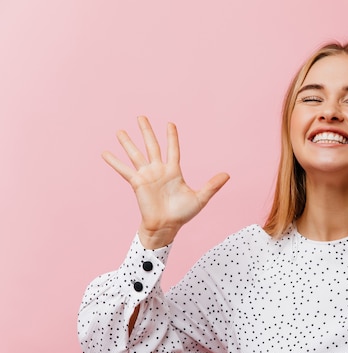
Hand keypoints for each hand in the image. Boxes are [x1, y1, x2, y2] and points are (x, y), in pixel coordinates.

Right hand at [102, 116, 229, 247]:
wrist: (166, 227)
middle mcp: (159, 170)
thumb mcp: (200, 198)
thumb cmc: (182, 214)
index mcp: (174, 171)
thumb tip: (228, 175)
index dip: (172, 136)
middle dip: (146, 131)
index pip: (173, 149)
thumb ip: (212, 185)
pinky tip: (105, 153)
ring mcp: (146, 176)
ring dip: (128, 142)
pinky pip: (124, 170)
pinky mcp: (137, 183)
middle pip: (152, 146)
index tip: (170, 123)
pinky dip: (115, 162)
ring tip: (120, 131)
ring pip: (136, 154)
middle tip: (140, 116)